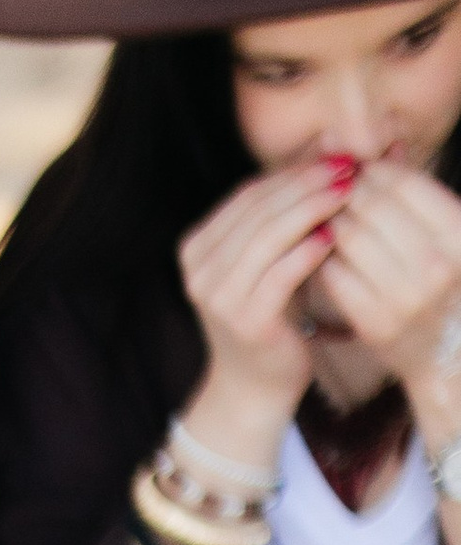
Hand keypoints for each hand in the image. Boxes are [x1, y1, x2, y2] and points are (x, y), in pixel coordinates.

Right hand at [177, 165, 344, 449]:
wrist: (254, 385)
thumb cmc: (271, 316)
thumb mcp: (269, 260)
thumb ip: (283, 217)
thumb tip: (326, 159)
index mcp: (197, 249)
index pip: (246, 196)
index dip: (291, 173)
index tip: (333, 159)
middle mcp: (199, 271)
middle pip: (256, 211)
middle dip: (305, 184)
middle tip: (347, 169)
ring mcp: (218, 298)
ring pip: (267, 237)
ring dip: (311, 209)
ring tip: (347, 193)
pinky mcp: (245, 321)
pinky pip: (280, 274)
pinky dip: (308, 251)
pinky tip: (334, 236)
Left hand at [320, 163, 460, 439]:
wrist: (447, 354)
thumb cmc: (446, 283)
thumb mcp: (447, 233)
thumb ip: (417, 191)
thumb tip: (384, 143)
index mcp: (459, 235)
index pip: (403, 185)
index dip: (374, 172)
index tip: (360, 173)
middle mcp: (436, 266)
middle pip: (371, 208)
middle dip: (347, 195)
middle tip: (336, 195)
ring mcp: (404, 298)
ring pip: (347, 238)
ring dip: (331, 223)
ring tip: (330, 220)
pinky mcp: (374, 323)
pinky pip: (334, 275)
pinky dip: (324, 257)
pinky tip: (326, 253)